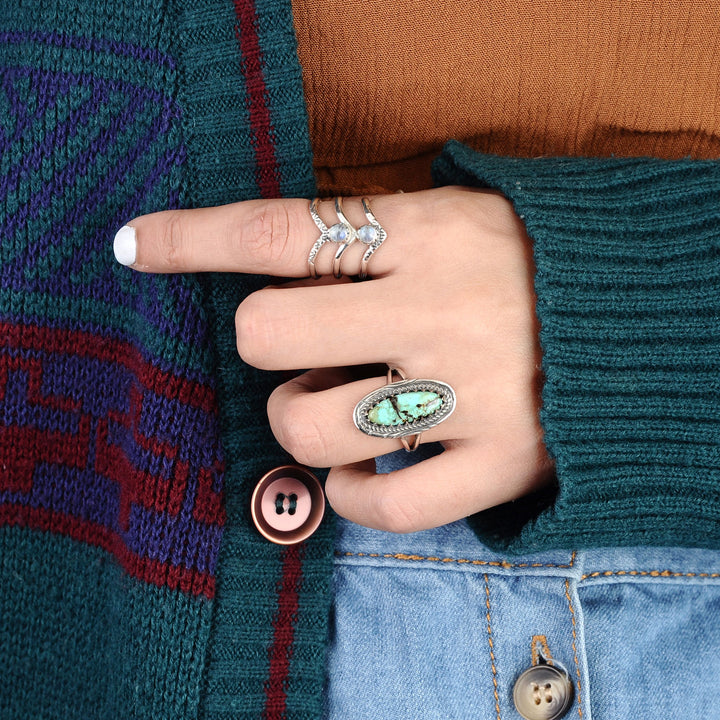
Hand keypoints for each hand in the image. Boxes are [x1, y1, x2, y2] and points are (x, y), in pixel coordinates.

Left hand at [116, 186, 553, 532]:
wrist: (637, 321)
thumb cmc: (527, 264)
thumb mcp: (454, 219)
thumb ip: (368, 239)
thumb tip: (269, 270)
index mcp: (426, 236)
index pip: (278, 232)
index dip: (193, 237)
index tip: (135, 245)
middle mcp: (439, 313)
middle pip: (268, 336)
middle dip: (265, 343)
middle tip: (305, 345)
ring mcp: (470, 395)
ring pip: (308, 429)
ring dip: (302, 419)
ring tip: (345, 404)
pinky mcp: (498, 464)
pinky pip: (381, 505)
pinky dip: (352, 493)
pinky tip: (367, 467)